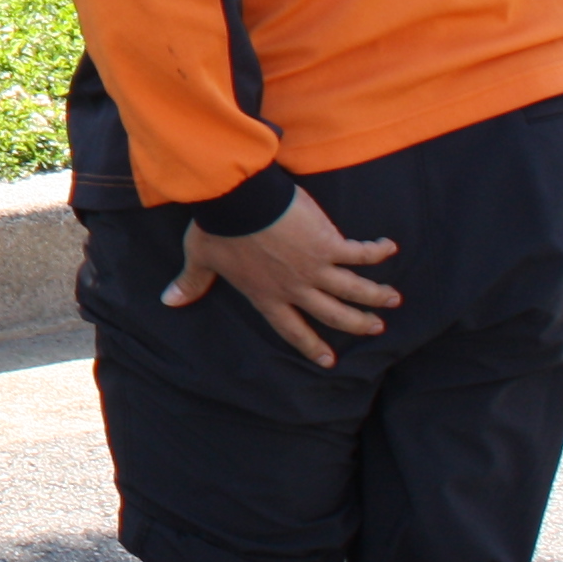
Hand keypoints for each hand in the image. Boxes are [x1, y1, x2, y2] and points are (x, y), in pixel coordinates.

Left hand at [165, 189, 401, 367]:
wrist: (236, 201)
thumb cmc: (217, 228)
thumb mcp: (201, 259)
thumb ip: (190, 283)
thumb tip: (168, 301)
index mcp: (266, 295)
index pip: (291, 328)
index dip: (309, 345)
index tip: (327, 360)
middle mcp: (294, 288)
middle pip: (332, 314)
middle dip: (356, 323)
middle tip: (375, 328)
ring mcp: (315, 268)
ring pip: (354, 289)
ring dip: (375, 294)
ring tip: (393, 299)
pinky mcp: (328, 244)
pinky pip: (360, 252)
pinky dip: (376, 250)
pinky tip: (389, 247)